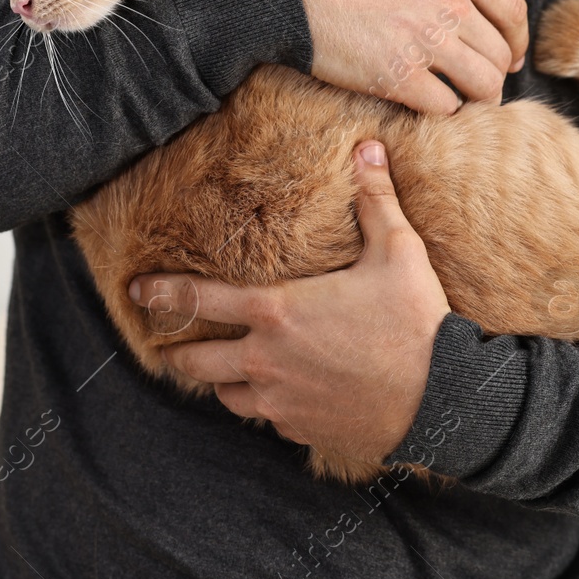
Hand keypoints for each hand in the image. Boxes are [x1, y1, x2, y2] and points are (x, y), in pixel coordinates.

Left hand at [128, 141, 450, 462]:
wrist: (442, 398)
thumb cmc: (416, 322)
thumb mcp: (398, 252)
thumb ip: (375, 200)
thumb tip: (368, 148)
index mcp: (275, 312)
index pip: (197, 301)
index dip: (160, 294)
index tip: (135, 291)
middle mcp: (264, 359)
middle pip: (194, 361)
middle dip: (178, 352)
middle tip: (171, 345)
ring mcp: (279, 400)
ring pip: (227, 396)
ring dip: (223, 382)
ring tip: (228, 372)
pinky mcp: (299, 430)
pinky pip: (267, 418)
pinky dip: (266, 405)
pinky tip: (281, 394)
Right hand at [279, 0, 527, 114]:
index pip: (511, 8)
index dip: (517, 38)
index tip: (512, 54)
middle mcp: (449, 0)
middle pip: (500, 51)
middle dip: (496, 71)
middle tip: (481, 83)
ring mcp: (426, 40)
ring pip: (483, 83)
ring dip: (477, 97)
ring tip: (463, 101)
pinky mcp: (399, 77)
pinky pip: (444, 106)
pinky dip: (442, 111)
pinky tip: (428, 105)